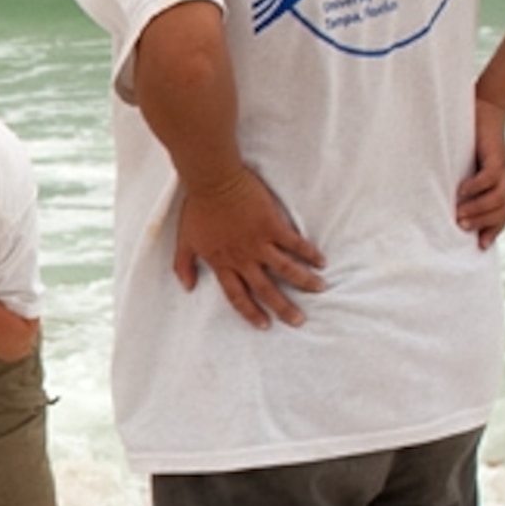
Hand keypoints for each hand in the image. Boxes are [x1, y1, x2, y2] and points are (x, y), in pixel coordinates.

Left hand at [172, 165, 324, 328]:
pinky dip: (309, 253)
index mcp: (222, 263)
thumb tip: (187, 287)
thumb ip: (183, 265)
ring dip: (304, 281)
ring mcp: (260, 243)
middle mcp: (243, 258)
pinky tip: (321, 262)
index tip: (264, 324)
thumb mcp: (185, 240)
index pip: (237, 296)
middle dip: (283, 308)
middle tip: (298, 321)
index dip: (250, 312)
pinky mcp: (273, 226)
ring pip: (286, 269)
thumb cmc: (198, 208)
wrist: (213, 181)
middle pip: (265, 290)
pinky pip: (295, 244)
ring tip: (319, 290)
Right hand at [455, 98, 504, 249]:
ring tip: (458, 215)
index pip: (501, 213)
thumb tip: (438, 192)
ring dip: (479, 210)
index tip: (481, 246)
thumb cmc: (470, 131)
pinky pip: (490, 177)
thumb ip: (457, 175)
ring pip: (497, 198)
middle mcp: (502, 178)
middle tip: (460, 228)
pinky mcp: (496, 154)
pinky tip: (461, 190)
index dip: (493, 230)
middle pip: (501, 210)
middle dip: (483, 223)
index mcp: (497, 182)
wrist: (488, 102)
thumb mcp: (463, 158)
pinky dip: (476, 187)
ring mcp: (501, 167)